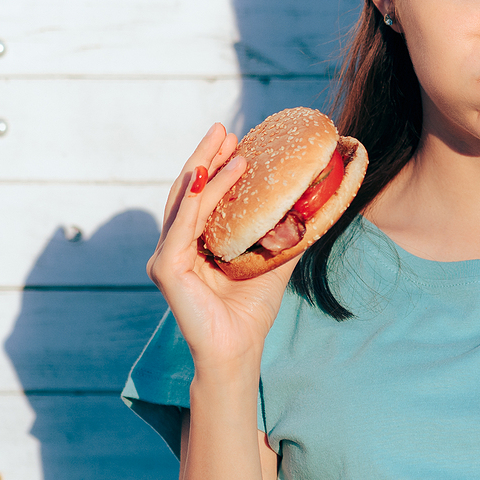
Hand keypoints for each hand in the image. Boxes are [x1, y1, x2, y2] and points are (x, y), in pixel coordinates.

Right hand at [147, 123, 297, 378]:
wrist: (240, 350)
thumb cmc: (252, 310)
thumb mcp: (273, 259)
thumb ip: (283, 231)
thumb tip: (314, 201)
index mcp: (195, 243)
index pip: (203, 195)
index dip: (217, 164)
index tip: (237, 139)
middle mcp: (175, 246)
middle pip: (189, 191)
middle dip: (206, 157)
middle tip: (224, 129)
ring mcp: (167, 258)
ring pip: (186, 204)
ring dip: (206, 171)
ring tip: (227, 146)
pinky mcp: (165, 270)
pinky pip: (181, 228)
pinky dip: (194, 201)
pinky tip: (206, 176)